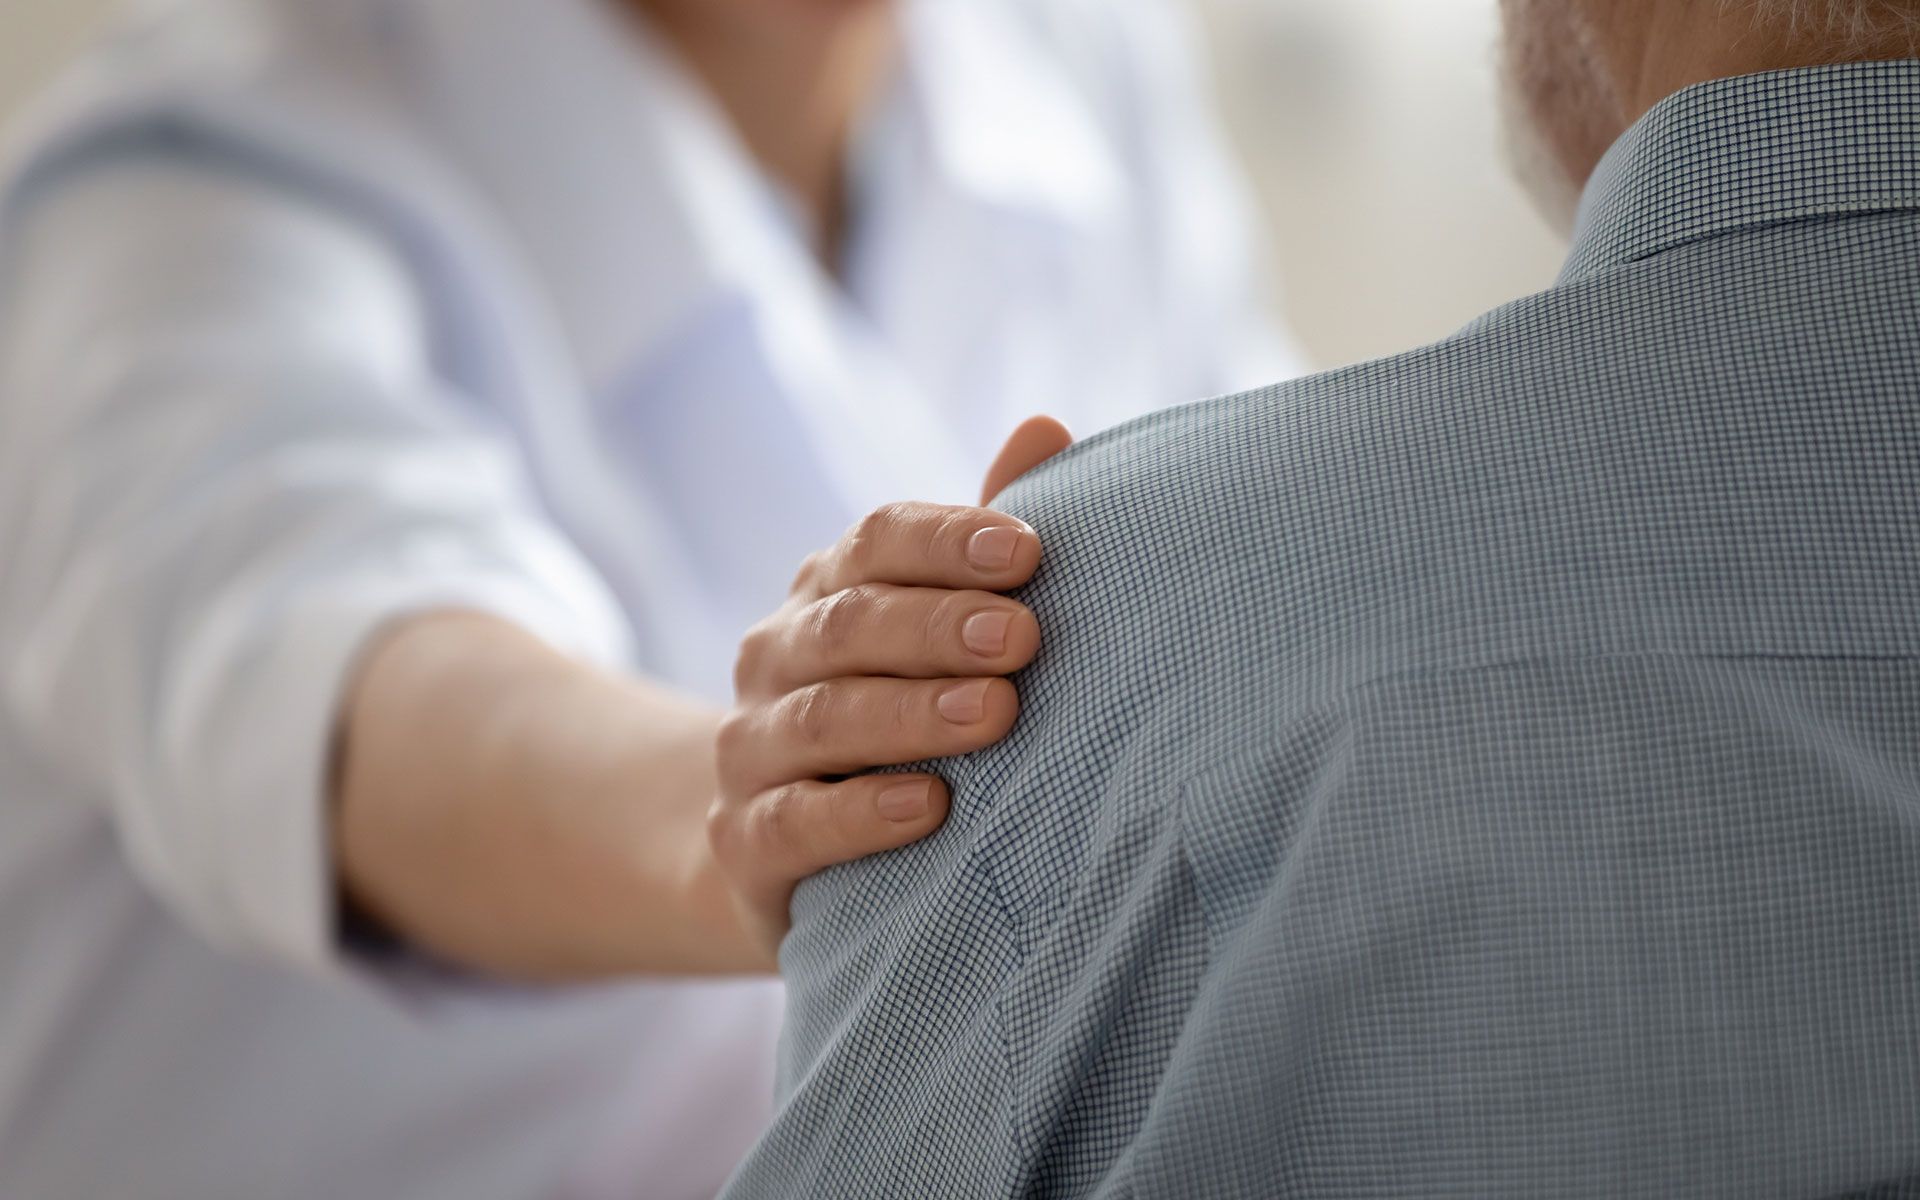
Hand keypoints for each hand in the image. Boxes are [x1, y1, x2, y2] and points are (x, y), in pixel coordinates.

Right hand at [710, 417, 1074, 958]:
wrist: (789, 847)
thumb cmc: (897, 712)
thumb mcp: (938, 626)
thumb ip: (983, 543)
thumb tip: (1046, 425)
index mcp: (829, 590)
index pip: (879, 539)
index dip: (947, 539)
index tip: (1026, 551)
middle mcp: (778, 656)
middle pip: (852, 624)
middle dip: (939, 626)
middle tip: (1022, 637)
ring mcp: (752, 749)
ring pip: (822, 718)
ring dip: (910, 713)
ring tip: (993, 713)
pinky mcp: (745, 841)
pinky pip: (792, 822)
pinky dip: (858, 814)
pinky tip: (928, 808)